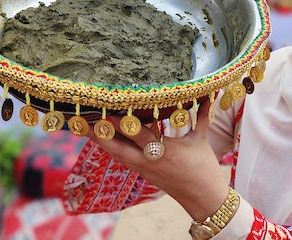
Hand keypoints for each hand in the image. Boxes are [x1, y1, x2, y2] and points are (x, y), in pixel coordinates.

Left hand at [87, 100, 229, 220]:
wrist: (202, 197)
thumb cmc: (203, 168)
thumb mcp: (201, 140)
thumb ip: (202, 116)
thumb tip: (209, 94)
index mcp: (165, 151)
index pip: (138, 135)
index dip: (122, 124)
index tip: (108, 110)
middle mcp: (150, 161)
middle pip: (118, 148)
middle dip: (100, 135)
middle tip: (82, 122)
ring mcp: (145, 169)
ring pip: (118, 155)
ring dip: (102, 142)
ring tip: (87, 129)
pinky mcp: (144, 174)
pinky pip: (124, 160)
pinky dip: (113, 149)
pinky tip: (105, 140)